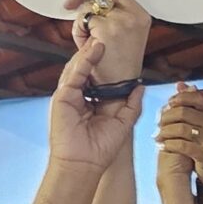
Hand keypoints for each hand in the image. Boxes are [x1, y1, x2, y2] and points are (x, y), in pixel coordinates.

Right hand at [48, 38, 144, 167]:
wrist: (84, 164)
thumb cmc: (100, 150)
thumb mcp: (123, 124)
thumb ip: (132, 105)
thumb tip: (140, 87)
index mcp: (90, 102)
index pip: (97, 77)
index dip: (105, 65)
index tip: (117, 53)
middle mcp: (78, 97)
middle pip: (85, 69)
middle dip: (94, 54)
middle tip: (107, 39)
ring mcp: (68, 96)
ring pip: (77, 68)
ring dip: (88, 53)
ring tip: (100, 40)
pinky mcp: (62, 97)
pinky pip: (73, 75)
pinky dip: (82, 62)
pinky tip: (92, 51)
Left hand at [65, 0, 151, 83]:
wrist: (115, 93)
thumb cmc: (115, 70)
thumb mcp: (120, 35)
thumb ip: (110, 14)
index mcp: (141, 16)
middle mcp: (136, 16)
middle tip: (72, 7)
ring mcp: (122, 22)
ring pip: (90, 6)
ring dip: (84, 25)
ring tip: (92, 44)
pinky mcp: (109, 31)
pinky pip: (83, 21)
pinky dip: (80, 34)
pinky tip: (89, 47)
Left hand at [156, 83, 202, 186]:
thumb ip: (191, 102)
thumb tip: (180, 84)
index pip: (192, 97)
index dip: (176, 100)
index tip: (168, 106)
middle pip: (183, 112)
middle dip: (166, 118)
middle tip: (158, 123)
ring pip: (181, 128)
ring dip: (165, 132)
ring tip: (157, 136)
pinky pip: (182, 145)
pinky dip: (169, 145)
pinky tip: (163, 146)